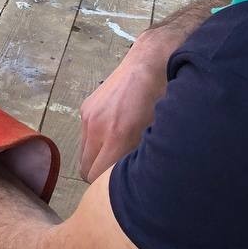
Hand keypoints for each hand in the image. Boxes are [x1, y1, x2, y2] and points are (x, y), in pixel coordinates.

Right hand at [78, 27, 177, 181]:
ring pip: (83, 155)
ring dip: (96, 160)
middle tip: (119, 174)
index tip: (123, 187)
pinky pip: (85, 137)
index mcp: (118, 136)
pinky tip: (114, 132)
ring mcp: (88, 117)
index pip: (98, 178)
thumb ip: (143, 157)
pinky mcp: (86, 108)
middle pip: (86, 171)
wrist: (151, 60)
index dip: (109, 187)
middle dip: (100, 177)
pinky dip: (96, 142)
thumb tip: (139, 180)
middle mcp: (97, 128)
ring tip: (116, 154)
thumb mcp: (159, 131)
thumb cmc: (164, 97)